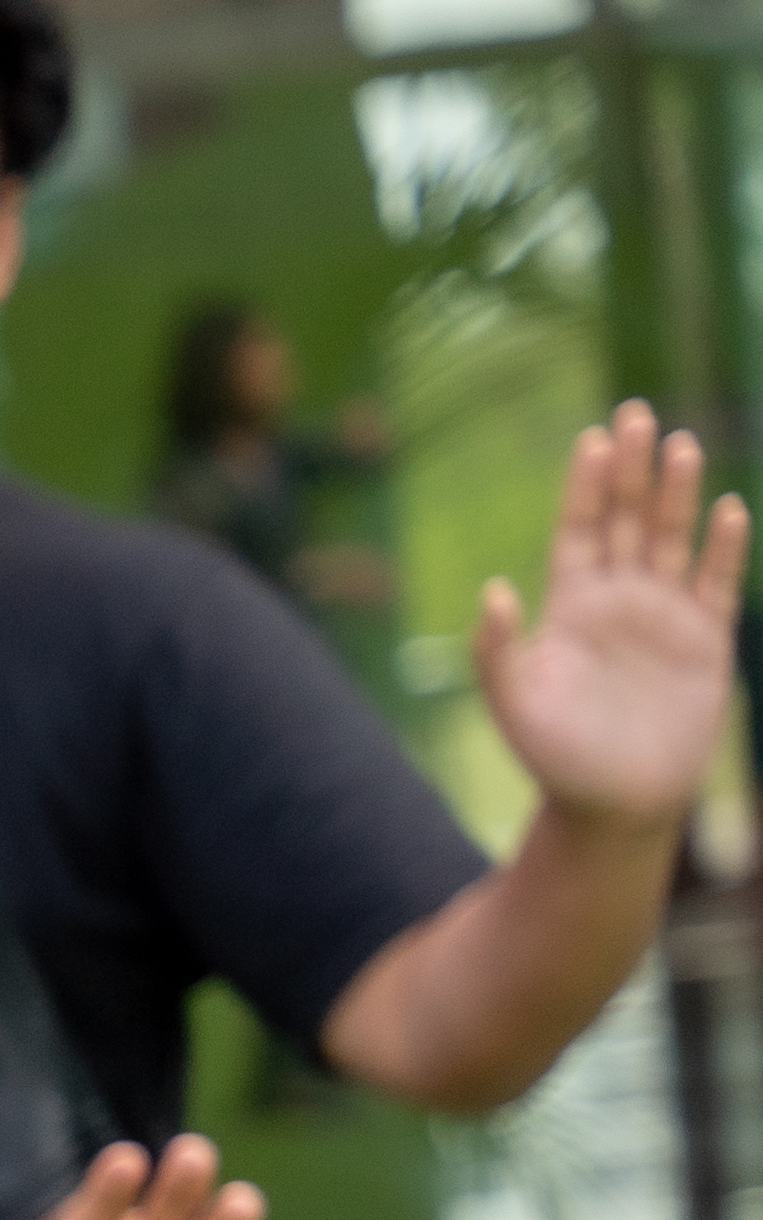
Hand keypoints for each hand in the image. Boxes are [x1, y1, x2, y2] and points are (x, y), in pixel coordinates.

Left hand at [468, 404, 748, 835]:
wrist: (614, 805)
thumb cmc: (555, 758)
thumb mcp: (514, 703)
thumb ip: (498, 649)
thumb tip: (492, 589)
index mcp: (570, 607)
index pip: (579, 531)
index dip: (585, 486)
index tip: (593, 438)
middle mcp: (618, 600)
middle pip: (627, 520)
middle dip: (631, 469)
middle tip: (636, 414)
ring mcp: (664, 616)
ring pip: (671, 540)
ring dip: (676, 494)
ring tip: (679, 445)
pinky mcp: (705, 640)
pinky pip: (716, 583)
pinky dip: (722, 548)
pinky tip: (727, 509)